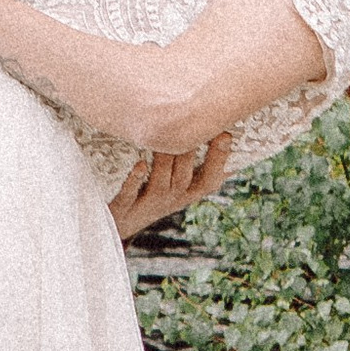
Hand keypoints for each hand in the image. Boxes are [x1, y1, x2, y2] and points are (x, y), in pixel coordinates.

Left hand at [108, 132, 232, 239]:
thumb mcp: (181, 184)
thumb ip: (202, 164)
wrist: (121, 225)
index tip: (226, 134)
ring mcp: (147, 205)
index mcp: (186, 193)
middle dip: (190, 152)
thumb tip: (229, 136)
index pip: (210, 180)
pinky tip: (140, 164)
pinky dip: (134, 181)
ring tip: (167, 136)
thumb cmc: (155, 194)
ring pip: (161, 183)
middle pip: (184, 177)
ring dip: (165, 160)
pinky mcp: (122, 208)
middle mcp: (170, 199)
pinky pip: (129, 195)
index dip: (219, 160)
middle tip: (194, 125)